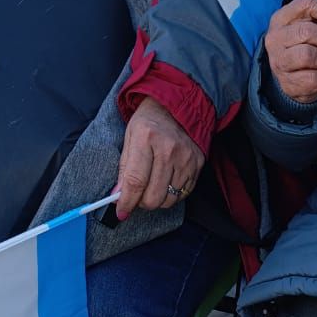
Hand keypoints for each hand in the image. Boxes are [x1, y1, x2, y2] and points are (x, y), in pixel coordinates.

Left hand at [114, 97, 204, 219]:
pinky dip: (172, 194)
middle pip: (153, 196)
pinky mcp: (197, 164)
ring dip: (157, 199)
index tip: (121, 211)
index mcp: (146, 137)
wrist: (177, 105)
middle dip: (141, 202)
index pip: (135, 181)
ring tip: (152, 185)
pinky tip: (166, 181)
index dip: (126, 201)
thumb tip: (118, 196)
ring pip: (168, 200)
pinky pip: (182, 194)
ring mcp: (186, 158)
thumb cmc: (149, 120)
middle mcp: (168, 149)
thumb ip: (124, 167)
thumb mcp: (129, 136)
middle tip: (137, 194)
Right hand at [265, 0, 316, 103]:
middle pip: (308, 32)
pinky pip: (313, 79)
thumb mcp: (313, 25)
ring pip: (309, 56)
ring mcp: (279, 60)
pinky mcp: (287, 82)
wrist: (291, 78)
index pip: (306, 4)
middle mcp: (276, 37)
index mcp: (282, 18)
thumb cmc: (303, 46)